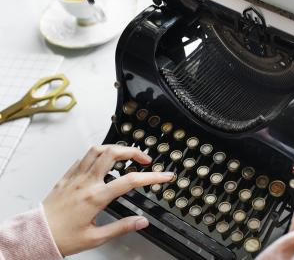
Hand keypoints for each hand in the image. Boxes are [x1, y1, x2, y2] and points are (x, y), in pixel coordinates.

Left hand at [43, 145, 173, 255]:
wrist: (36, 235)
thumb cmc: (62, 238)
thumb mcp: (96, 238)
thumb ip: (122, 227)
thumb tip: (141, 222)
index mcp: (95, 197)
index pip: (130, 180)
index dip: (152, 176)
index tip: (164, 176)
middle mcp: (86, 182)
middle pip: (113, 153)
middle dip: (133, 152)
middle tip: (144, 159)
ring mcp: (75, 177)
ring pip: (96, 149)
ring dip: (115, 148)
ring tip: (125, 155)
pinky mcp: (66, 177)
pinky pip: (83, 157)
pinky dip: (97, 154)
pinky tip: (102, 161)